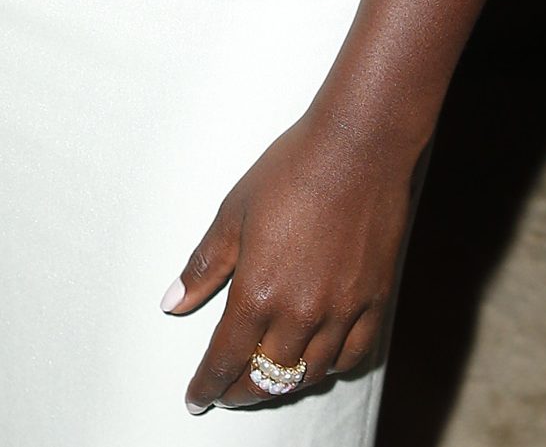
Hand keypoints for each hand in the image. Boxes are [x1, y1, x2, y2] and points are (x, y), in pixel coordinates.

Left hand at [163, 104, 414, 414]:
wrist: (358, 148)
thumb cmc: (290, 171)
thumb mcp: (233, 212)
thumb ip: (204, 265)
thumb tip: (171, 303)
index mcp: (258, 293)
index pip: (226, 359)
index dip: (208, 384)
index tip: (196, 398)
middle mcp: (300, 314)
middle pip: (266, 376)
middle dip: (240, 391)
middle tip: (226, 392)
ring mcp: (341, 313)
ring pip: (309, 374)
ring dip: (282, 383)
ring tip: (265, 379)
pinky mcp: (374, 303)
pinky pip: (351, 357)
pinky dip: (329, 367)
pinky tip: (316, 362)